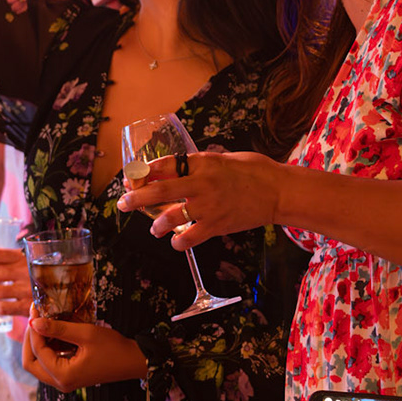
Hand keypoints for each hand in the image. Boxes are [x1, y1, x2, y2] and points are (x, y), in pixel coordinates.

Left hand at [20, 314, 147, 391]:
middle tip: (35, 318)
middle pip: (30, 363)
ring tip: (42, 321)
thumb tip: (34, 322)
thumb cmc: (113, 348)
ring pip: (38, 364)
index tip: (35, 310)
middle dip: (30, 339)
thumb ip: (58, 328)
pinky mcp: (68, 376)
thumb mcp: (85, 334)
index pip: (38, 351)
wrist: (132, 361)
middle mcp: (60, 382)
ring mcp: (63, 381)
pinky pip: (49, 363)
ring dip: (38, 343)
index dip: (34, 329)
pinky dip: (47, 348)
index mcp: (63, 375)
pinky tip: (52, 332)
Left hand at [116, 150, 283, 250]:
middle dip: (135, 198)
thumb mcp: (225, 158)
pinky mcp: (217, 225)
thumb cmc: (256, 171)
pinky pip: (190, 237)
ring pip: (170, 217)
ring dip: (156, 225)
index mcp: (202, 162)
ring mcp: (208, 206)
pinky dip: (179, 242)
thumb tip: (180, 168)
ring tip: (154, 228)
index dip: (144, 172)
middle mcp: (201, 183)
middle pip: (159, 191)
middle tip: (122, 203)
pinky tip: (177, 242)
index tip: (133, 177)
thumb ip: (202, 164)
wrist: (279, 192)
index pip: (164, 164)